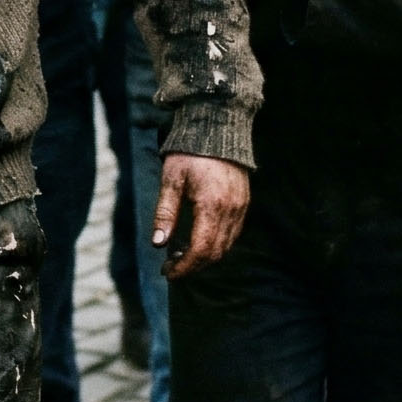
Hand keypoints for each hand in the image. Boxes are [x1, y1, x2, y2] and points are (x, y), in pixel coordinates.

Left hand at [150, 153, 248, 277]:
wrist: (216, 128)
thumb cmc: (189, 153)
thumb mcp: (171, 180)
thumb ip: (165, 213)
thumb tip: (158, 244)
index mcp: (212, 205)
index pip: (201, 250)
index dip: (184, 267)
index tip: (167, 272)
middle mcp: (231, 210)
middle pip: (215, 253)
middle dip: (193, 266)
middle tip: (171, 267)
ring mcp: (241, 207)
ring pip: (226, 246)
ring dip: (205, 257)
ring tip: (181, 255)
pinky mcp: (244, 203)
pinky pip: (233, 233)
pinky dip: (217, 244)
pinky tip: (198, 240)